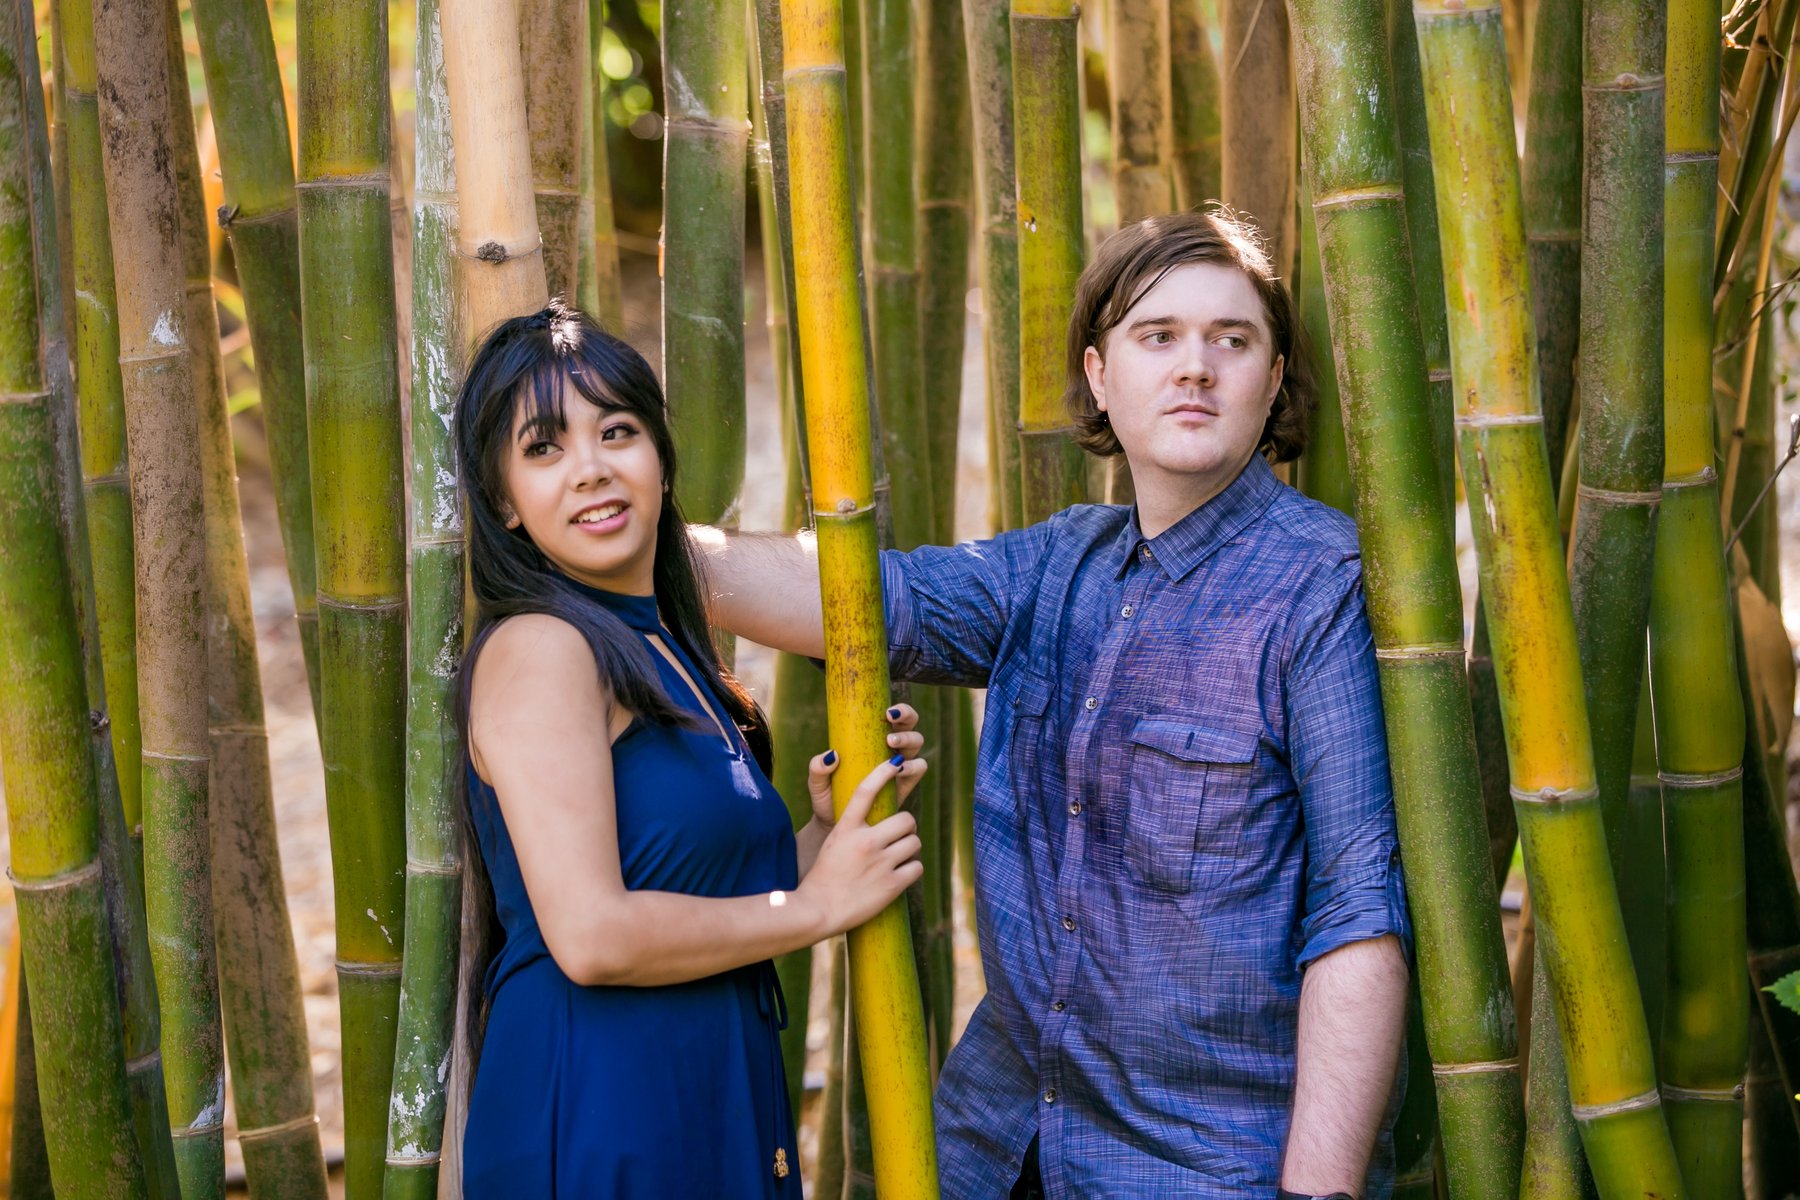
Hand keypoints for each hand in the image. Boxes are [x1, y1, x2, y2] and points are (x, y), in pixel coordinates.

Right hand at [794, 752, 925, 936]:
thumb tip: (879, 819)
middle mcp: (865, 841)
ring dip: (909, 850)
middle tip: (898, 838)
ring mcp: (880, 863)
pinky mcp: (892, 884)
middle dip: (906, 828)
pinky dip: (911, 871)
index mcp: (846, 828)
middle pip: (906, 819)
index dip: (883, 772)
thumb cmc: (823, 878)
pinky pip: (917, 867)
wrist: (817, 911)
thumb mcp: (833, 844)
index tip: (896, 763)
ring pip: (915, 842)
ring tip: (896, 859)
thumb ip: (853, 830)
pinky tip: (898, 876)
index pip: (866, 790)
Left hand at [806, 702, 924, 829]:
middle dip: (906, 719)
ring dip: (908, 740)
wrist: (837, 825)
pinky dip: (912, 766)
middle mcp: (890, 748)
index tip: (886, 712)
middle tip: (888, 730)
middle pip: (910, 725)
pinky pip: (919, 769)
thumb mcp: (817, 782)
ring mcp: (900, 766)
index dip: (897, 710)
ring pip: (916, 744)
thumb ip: (817, 768)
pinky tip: (899, 768)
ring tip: (890, 744)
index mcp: (872, 739)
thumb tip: (831, 755)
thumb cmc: (828, 797)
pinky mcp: (905, 785)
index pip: (892, 716)